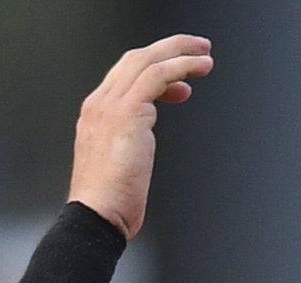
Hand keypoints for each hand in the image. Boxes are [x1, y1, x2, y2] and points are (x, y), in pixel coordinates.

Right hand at [67, 34, 214, 238]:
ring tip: (206, 57)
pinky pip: (158, 76)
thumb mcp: (121, 162)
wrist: (97, 215)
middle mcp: (99, 104)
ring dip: (181, 53)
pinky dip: (182, 67)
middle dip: (169, 49)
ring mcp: (110, 106)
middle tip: (198, 49)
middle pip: (135, 59)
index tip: (181, 78)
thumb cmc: (110, 201)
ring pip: (147, 61)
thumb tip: (145, 132)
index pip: (124, 75)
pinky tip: (200, 69)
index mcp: (95, 113)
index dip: (155, 68)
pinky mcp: (126, 113)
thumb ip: (132, 140)